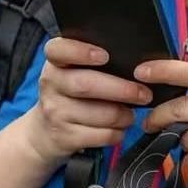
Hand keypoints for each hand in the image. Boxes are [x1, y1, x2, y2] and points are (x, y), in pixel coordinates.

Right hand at [22, 38, 152, 166]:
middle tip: (144, 94)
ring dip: (124, 115)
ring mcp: (56, 113)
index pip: (58, 50)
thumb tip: (136, 64)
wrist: (43, 132)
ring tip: (130, 114)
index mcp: (54, 64)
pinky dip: (117, 133)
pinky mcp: (65, 137)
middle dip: (121, 89)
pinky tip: (118, 129)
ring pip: (100, 114)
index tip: (105, 56)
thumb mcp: (70, 74)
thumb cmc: (69, 96)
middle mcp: (51, 86)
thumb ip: (92, 63)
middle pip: (87, 85)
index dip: (81, 51)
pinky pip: (102, 135)